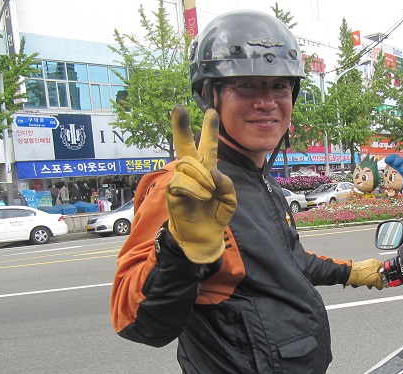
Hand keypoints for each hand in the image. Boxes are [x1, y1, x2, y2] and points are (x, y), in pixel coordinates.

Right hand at [166, 105, 236, 263]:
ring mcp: (180, 180)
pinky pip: (181, 181)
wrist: (206, 236)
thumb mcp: (230, 199)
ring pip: (187, 164)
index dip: (209, 129)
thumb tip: (212, 172)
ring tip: (209, 192)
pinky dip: (195, 188)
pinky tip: (202, 196)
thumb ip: (226, 184)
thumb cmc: (216, 215)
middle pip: (184, 144)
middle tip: (178, 107)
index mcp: (207, 169)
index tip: (212, 111)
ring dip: (201, 176)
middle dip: (180, 125)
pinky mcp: (172, 192)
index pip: (208, 146)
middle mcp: (192, 171)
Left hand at [346, 259, 383, 289]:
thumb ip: (380, 283)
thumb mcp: (375, 280)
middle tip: (372, 285)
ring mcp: (363, 268)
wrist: (348, 274)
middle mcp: (369, 264)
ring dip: (366, 283)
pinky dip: (360, 282)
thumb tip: (381, 286)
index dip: (384, 277)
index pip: (384, 269)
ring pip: (368, 278)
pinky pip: (362, 278)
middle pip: (376, 275)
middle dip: (373, 281)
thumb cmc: (360, 273)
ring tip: (363, 284)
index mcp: (375, 263)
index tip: (382, 282)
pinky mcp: (358, 272)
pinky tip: (358, 283)